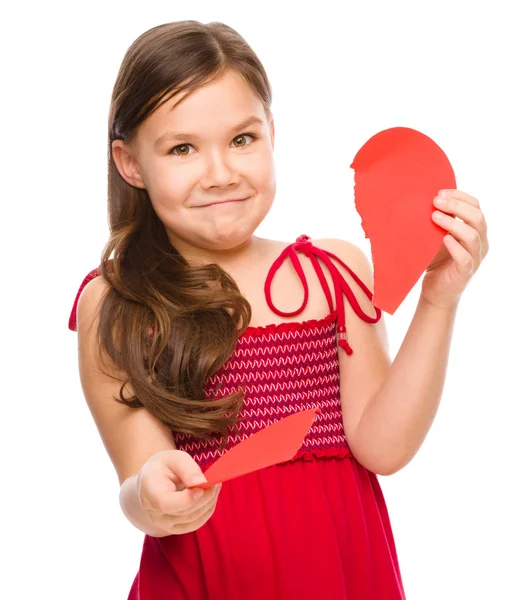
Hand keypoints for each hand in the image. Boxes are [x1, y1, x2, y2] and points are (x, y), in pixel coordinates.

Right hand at [137, 449, 221, 535]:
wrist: (151, 481)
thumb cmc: (164, 466)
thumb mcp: (173, 458)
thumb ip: (187, 468)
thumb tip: (201, 482)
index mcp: (150, 490)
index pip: (166, 503)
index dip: (186, 499)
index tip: (201, 487)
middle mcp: (154, 512)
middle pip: (185, 510)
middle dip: (206, 496)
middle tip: (216, 481)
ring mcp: (163, 523)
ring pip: (193, 518)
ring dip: (209, 502)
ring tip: (215, 485)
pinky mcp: (174, 529)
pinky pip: (195, 524)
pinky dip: (207, 510)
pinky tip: (211, 497)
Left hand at [421, 189, 488, 309]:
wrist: (435, 292)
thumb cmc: (436, 261)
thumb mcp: (437, 237)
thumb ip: (438, 221)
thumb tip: (421, 199)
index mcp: (476, 230)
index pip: (476, 206)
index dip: (460, 196)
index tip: (439, 192)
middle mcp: (480, 243)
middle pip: (477, 217)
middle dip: (457, 206)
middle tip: (436, 202)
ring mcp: (475, 258)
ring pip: (473, 235)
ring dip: (453, 223)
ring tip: (434, 216)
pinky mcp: (466, 272)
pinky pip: (465, 258)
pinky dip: (455, 247)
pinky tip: (443, 239)